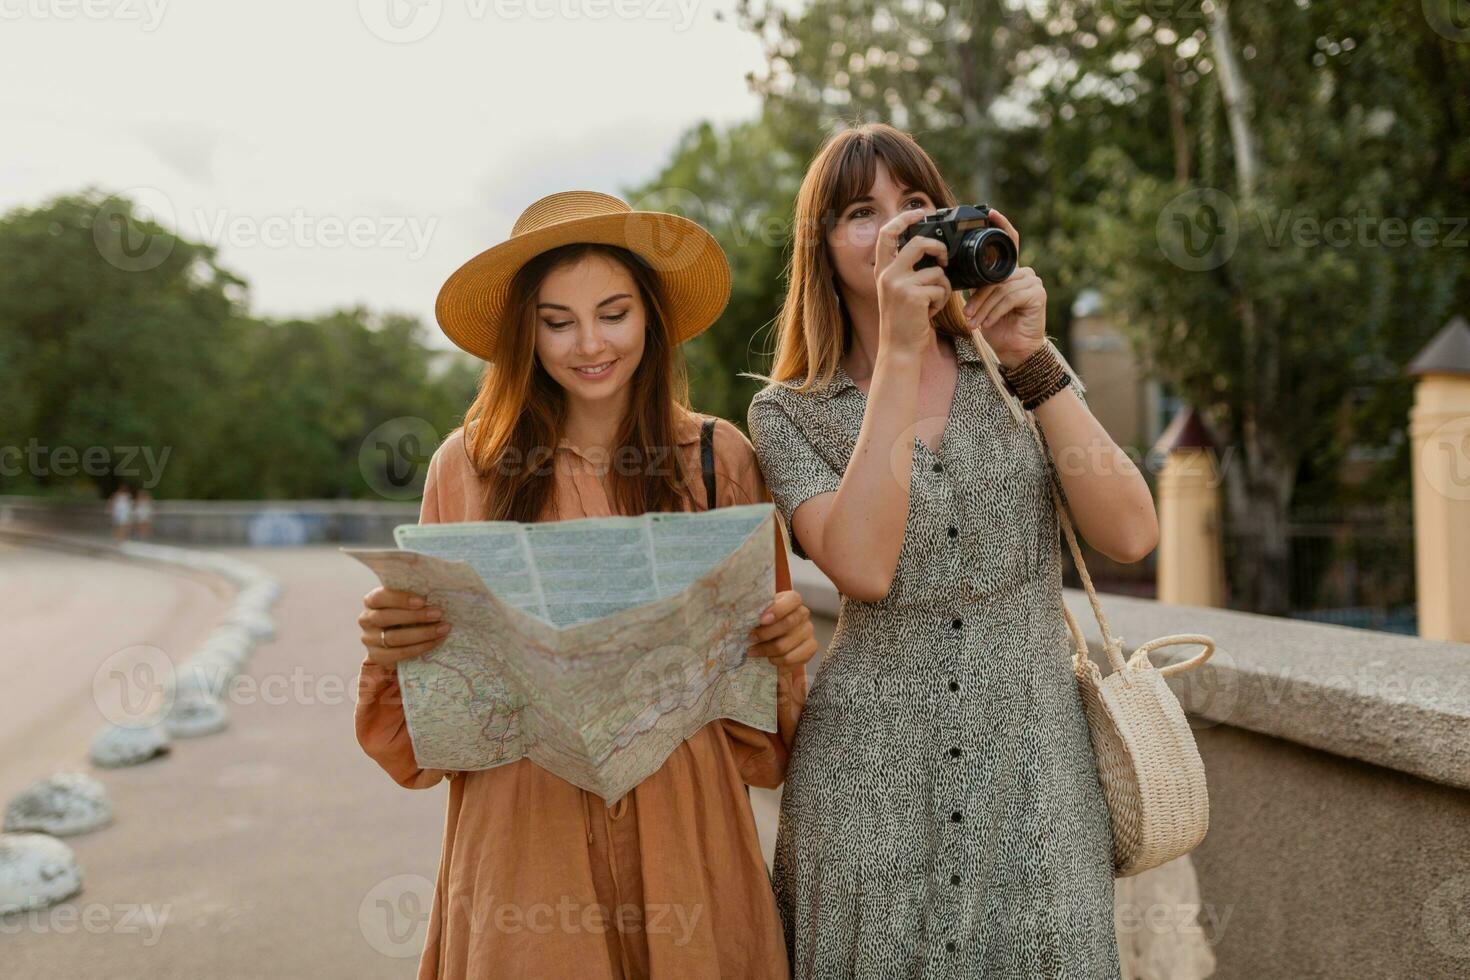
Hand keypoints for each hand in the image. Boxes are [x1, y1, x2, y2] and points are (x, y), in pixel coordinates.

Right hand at [359, 586, 451, 667]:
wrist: (397, 638)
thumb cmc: (405, 612)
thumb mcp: (405, 602)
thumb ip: (413, 597)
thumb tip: (436, 592)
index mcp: (371, 601)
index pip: (380, 597)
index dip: (400, 599)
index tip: (423, 600)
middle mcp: (366, 619)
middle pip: (387, 618)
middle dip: (416, 616)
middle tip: (438, 614)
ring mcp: (369, 639)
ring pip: (394, 638)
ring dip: (422, 633)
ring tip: (442, 628)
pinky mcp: (376, 656)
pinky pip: (399, 654)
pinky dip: (420, 648)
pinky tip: (436, 641)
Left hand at [748, 590, 816, 669]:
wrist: (773, 638)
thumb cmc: (763, 621)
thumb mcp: (759, 612)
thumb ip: (755, 611)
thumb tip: (742, 615)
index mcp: (792, 600)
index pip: (792, 600)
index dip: (778, 610)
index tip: (761, 620)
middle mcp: (803, 613)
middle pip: (788, 624)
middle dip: (765, 634)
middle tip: (750, 638)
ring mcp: (808, 631)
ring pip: (786, 645)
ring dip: (766, 651)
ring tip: (754, 651)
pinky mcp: (811, 648)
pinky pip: (792, 659)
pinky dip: (777, 662)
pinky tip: (769, 659)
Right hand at [875, 208, 952, 355]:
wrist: (899, 348)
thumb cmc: (904, 321)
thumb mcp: (899, 292)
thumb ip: (908, 271)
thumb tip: (933, 252)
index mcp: (882, 270)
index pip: (888, 233)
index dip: (904, 218)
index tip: (920, 212)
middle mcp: (887, 274)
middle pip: (919, 243)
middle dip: (939, 248)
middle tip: (945, 260)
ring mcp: (899, 284)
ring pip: (936, 270)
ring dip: (943, 287)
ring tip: (933, 302)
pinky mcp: (913, 296)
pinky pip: (941, 287)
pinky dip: (942, 300)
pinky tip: (931, 312)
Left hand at [959, 210, 1046, 366]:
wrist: (1014, 350)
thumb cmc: (997, 328)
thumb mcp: (981, 304)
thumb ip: (976, 285)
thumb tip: (957, 274)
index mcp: (1010, 272)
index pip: (1008, 244)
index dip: (1001, 226)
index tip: (990, 212)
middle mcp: (1024, 273)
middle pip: (995, 276)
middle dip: (978, 297)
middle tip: (966, 315)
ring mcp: (1033, 282)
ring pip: (1000, 288)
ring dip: (984, 308)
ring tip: (974, 323)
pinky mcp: (1037, 294)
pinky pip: (1010, 297)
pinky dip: (995, 311)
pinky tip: (987, 324)